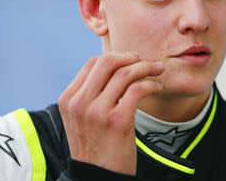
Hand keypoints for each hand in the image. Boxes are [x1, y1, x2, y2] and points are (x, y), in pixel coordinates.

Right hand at [58, 52, 164, 174]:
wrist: (98, 177)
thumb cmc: (96, 145)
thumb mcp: (82, 118)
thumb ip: (90, 94)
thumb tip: (115, 67)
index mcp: (69, 99)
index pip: (92, 64)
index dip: (115, 56)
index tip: (130, 59)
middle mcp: (80, 103)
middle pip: (107, 62)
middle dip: (130, 57)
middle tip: (145, 61)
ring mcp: (97, 112)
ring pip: (125, 74)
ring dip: (146, 68)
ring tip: (157, 70)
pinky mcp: (117, 122)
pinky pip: (138, 90)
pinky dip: (151, 84)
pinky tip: (157, 88)